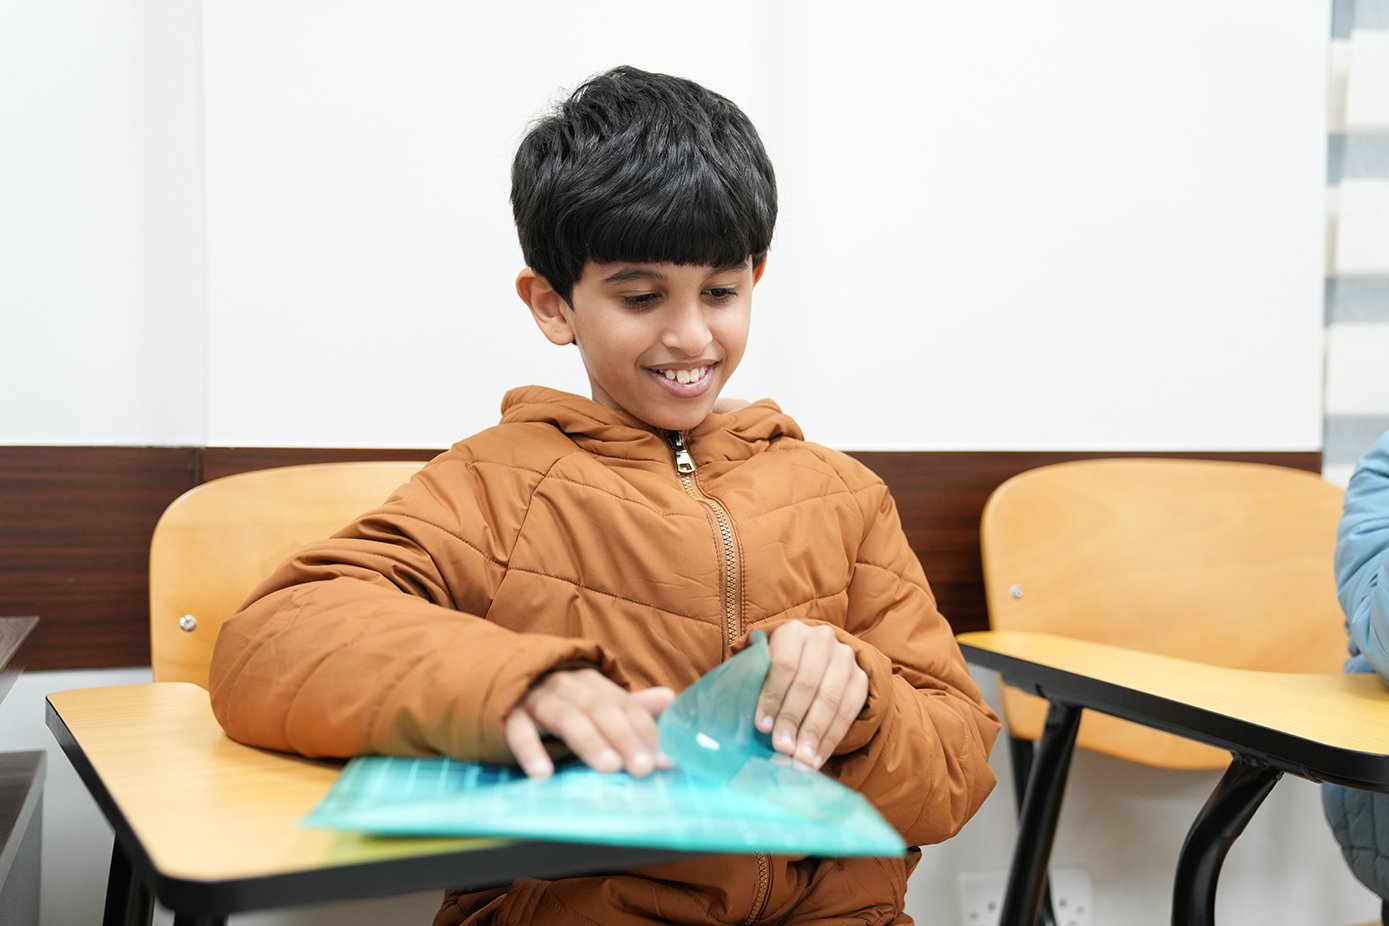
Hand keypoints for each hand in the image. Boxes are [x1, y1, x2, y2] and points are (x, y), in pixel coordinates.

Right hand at [504, 668, 674, 777]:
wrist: (500, 684)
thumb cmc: (558, 702)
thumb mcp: (594, 702)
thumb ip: (630, 706)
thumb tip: (671, 698)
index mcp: (594, 684)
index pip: (626, 707)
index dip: (646, 734)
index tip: (665, 763)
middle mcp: (568, 685)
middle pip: (601, 710)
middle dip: (624, 738)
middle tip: (641, 768)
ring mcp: (538, 698)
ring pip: (567, 717)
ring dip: (589, 742)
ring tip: (608, 767)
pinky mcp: (509, 714)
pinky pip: (520, 730)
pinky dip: (531, 749)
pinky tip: (542, 774)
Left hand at [755, 622, 868, 768]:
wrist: (816, 659)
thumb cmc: (777, 671)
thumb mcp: (763, 668)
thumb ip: (755, 688)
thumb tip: (746, 725)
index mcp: (793, 632)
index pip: (784, 665)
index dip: (773, 697)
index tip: (762, 727)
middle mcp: (822, 639)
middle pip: (807, 683)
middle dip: (793, 720)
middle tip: (782, 748)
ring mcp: (845, 658)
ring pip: (830, 699)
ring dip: (814, 733)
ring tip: (801, 759)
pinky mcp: (861, 679)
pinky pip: (848, 712)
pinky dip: (831, 739)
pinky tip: (817, 757)